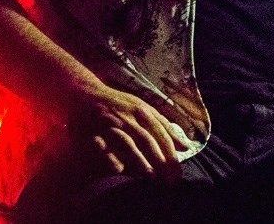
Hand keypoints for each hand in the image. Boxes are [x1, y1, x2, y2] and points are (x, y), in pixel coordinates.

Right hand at [67, 85, 187, 175]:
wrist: (88, 92)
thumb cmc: (120, 103)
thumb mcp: (144, 107)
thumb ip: (163, 124)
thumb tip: (185, 144)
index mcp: (143, 111)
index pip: (161, 134)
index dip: (171, 153)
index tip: (178, 172)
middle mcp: (128, 117)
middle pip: (147, 140)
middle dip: (160, 160)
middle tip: (169, 181)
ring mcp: (111, 123)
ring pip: (127, 142)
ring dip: (139, 159)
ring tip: (151, 176)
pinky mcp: (93, 132)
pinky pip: (102, 146)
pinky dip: (111, 157)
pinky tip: (118, 170)